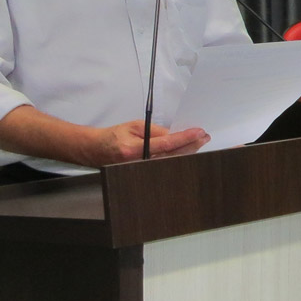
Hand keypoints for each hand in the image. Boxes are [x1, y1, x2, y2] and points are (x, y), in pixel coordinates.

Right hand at [91, 120, 209, 164]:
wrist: (96, 150)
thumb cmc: (113, 136)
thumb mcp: (134, 126)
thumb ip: (156, 131)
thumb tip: (176, 134)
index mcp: (134, 149)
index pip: (166, 143)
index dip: (185, 138)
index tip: (199, 132)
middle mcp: (139, 162)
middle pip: (173, 155)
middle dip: (191, 145)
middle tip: (204, 137)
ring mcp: (142, 170)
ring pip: (171, 162)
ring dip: (187, 151)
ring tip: (200, 141)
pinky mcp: (145, 173)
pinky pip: (165, 166)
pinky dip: (178, 158)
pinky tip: (188, 152)